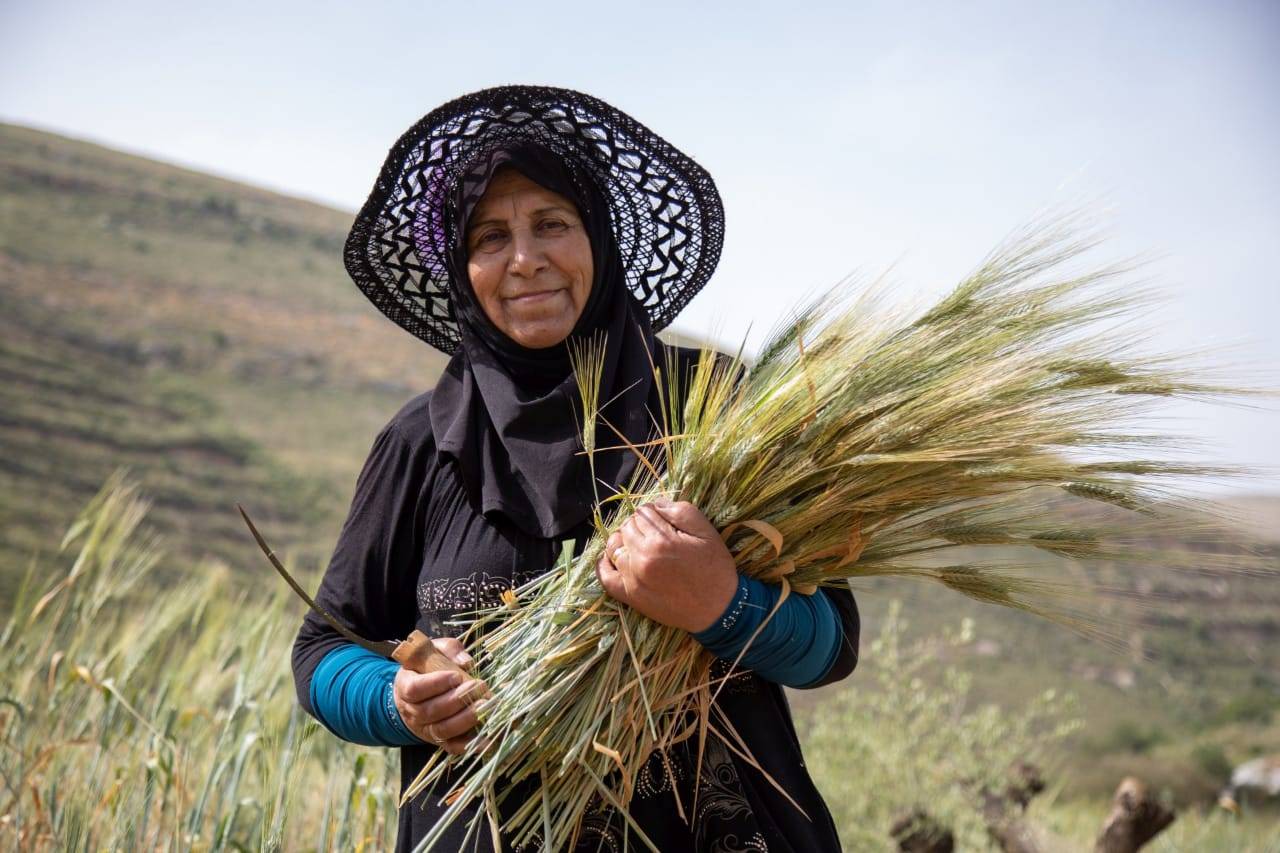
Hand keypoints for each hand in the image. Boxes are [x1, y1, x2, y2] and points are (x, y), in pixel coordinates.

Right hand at [392, 637, 484, 753]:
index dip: (435, 684)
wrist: (418, 692)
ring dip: (465, 719)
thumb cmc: (429, 667)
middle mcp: (411, 711)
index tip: (456, 676)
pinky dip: (469, 744)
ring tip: (484, 706)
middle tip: (478, 687)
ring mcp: (424, 729)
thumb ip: (450, 650)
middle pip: (430, 711)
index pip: (414, 689)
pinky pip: (452, 746)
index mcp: (405, 685)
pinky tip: (486, 737)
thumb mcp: (435, 650)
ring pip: (442, 730)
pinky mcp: (439, 741)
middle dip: (457, 700)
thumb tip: (466, 662)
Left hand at [595, 499, 737, 633]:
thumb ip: (680, 511)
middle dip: (639, 525)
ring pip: (615, 547)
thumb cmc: (715, 569)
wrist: (719, 609)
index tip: (664, 521)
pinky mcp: (630, 596)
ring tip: (639, 544)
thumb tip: (656, 504)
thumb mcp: (707, 532)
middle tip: (655, 533)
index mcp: (661, 540)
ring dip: (624, 541)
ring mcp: (633, 578)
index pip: (643, 512)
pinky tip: (611, 558)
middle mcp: (642, 558)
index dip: (653, 513)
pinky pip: (606, 577)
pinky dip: (604, 565)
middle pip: (627, 527)